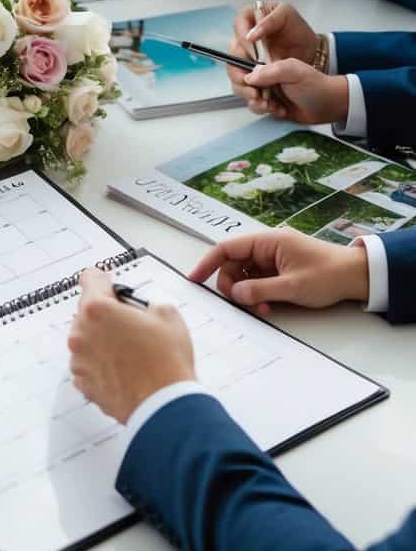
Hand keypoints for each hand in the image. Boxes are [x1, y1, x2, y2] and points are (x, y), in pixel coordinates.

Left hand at [67, 268, 195, 422]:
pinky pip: (90, 364)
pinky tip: (125, 369)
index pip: (90, 278)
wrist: (164, 407)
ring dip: (103, 340)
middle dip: (107, 314)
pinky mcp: (84, 384)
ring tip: (132, 351)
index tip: (110, 285)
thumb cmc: (166, 363)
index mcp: (97, 309)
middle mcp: (81, 333)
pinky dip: (102, 364)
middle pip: (88, 311)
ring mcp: (80, 361)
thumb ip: (147, 303)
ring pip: (88, 339)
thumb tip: (143, 309)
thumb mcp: (167, 315)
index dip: (104, 280)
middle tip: (132, 324)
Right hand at [189, 226, 369, 315]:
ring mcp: (272, 259)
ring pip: (244, 275)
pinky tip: (269, 307)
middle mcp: (266, 247)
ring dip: (247, 294)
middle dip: (233, 286)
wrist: (355, 276)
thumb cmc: (328, 275)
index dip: (207, 263)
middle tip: (243, 305)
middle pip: (233, 264)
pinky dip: (257, 295)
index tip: (193, 279)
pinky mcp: (278, 270)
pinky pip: (256, 281)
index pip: (227, 248)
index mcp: (268, 241)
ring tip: (263, 309)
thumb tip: (234, 294)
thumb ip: (259, 290)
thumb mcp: (292, 286)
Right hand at [228, 2, 317, 108]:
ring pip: (236, 78)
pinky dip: (255, 100)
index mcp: (249, 20)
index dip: (244, 44)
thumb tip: (250, 36)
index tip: (255, 57)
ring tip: (262, 99)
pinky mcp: (252, 79)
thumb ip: (269, 22)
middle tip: (252, 84)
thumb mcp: (287, 16)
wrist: (312, 59)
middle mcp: (244, 43)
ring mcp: (246, 63)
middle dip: (241, 74)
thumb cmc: (300, 34)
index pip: (238, 29)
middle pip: (232, 58)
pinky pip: (245, 91)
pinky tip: (269, 104)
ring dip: (246, 90)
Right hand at [242, 59, 348, 123]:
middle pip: (238, 78)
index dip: (238, 70)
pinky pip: (254, 106)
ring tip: (272, 105)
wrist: (328, 106)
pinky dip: (264, 110)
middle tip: (259, 96)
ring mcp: (264, 86)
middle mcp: (263, 70)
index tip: (246, 82)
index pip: (241, 57)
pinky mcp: (266, 101)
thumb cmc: (316, 85)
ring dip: (256, 103)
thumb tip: (250, 76)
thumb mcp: (295, 72)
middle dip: (246, 91)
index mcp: (268, 56)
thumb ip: (272, 71)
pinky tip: (279, 109)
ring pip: (244, 94)